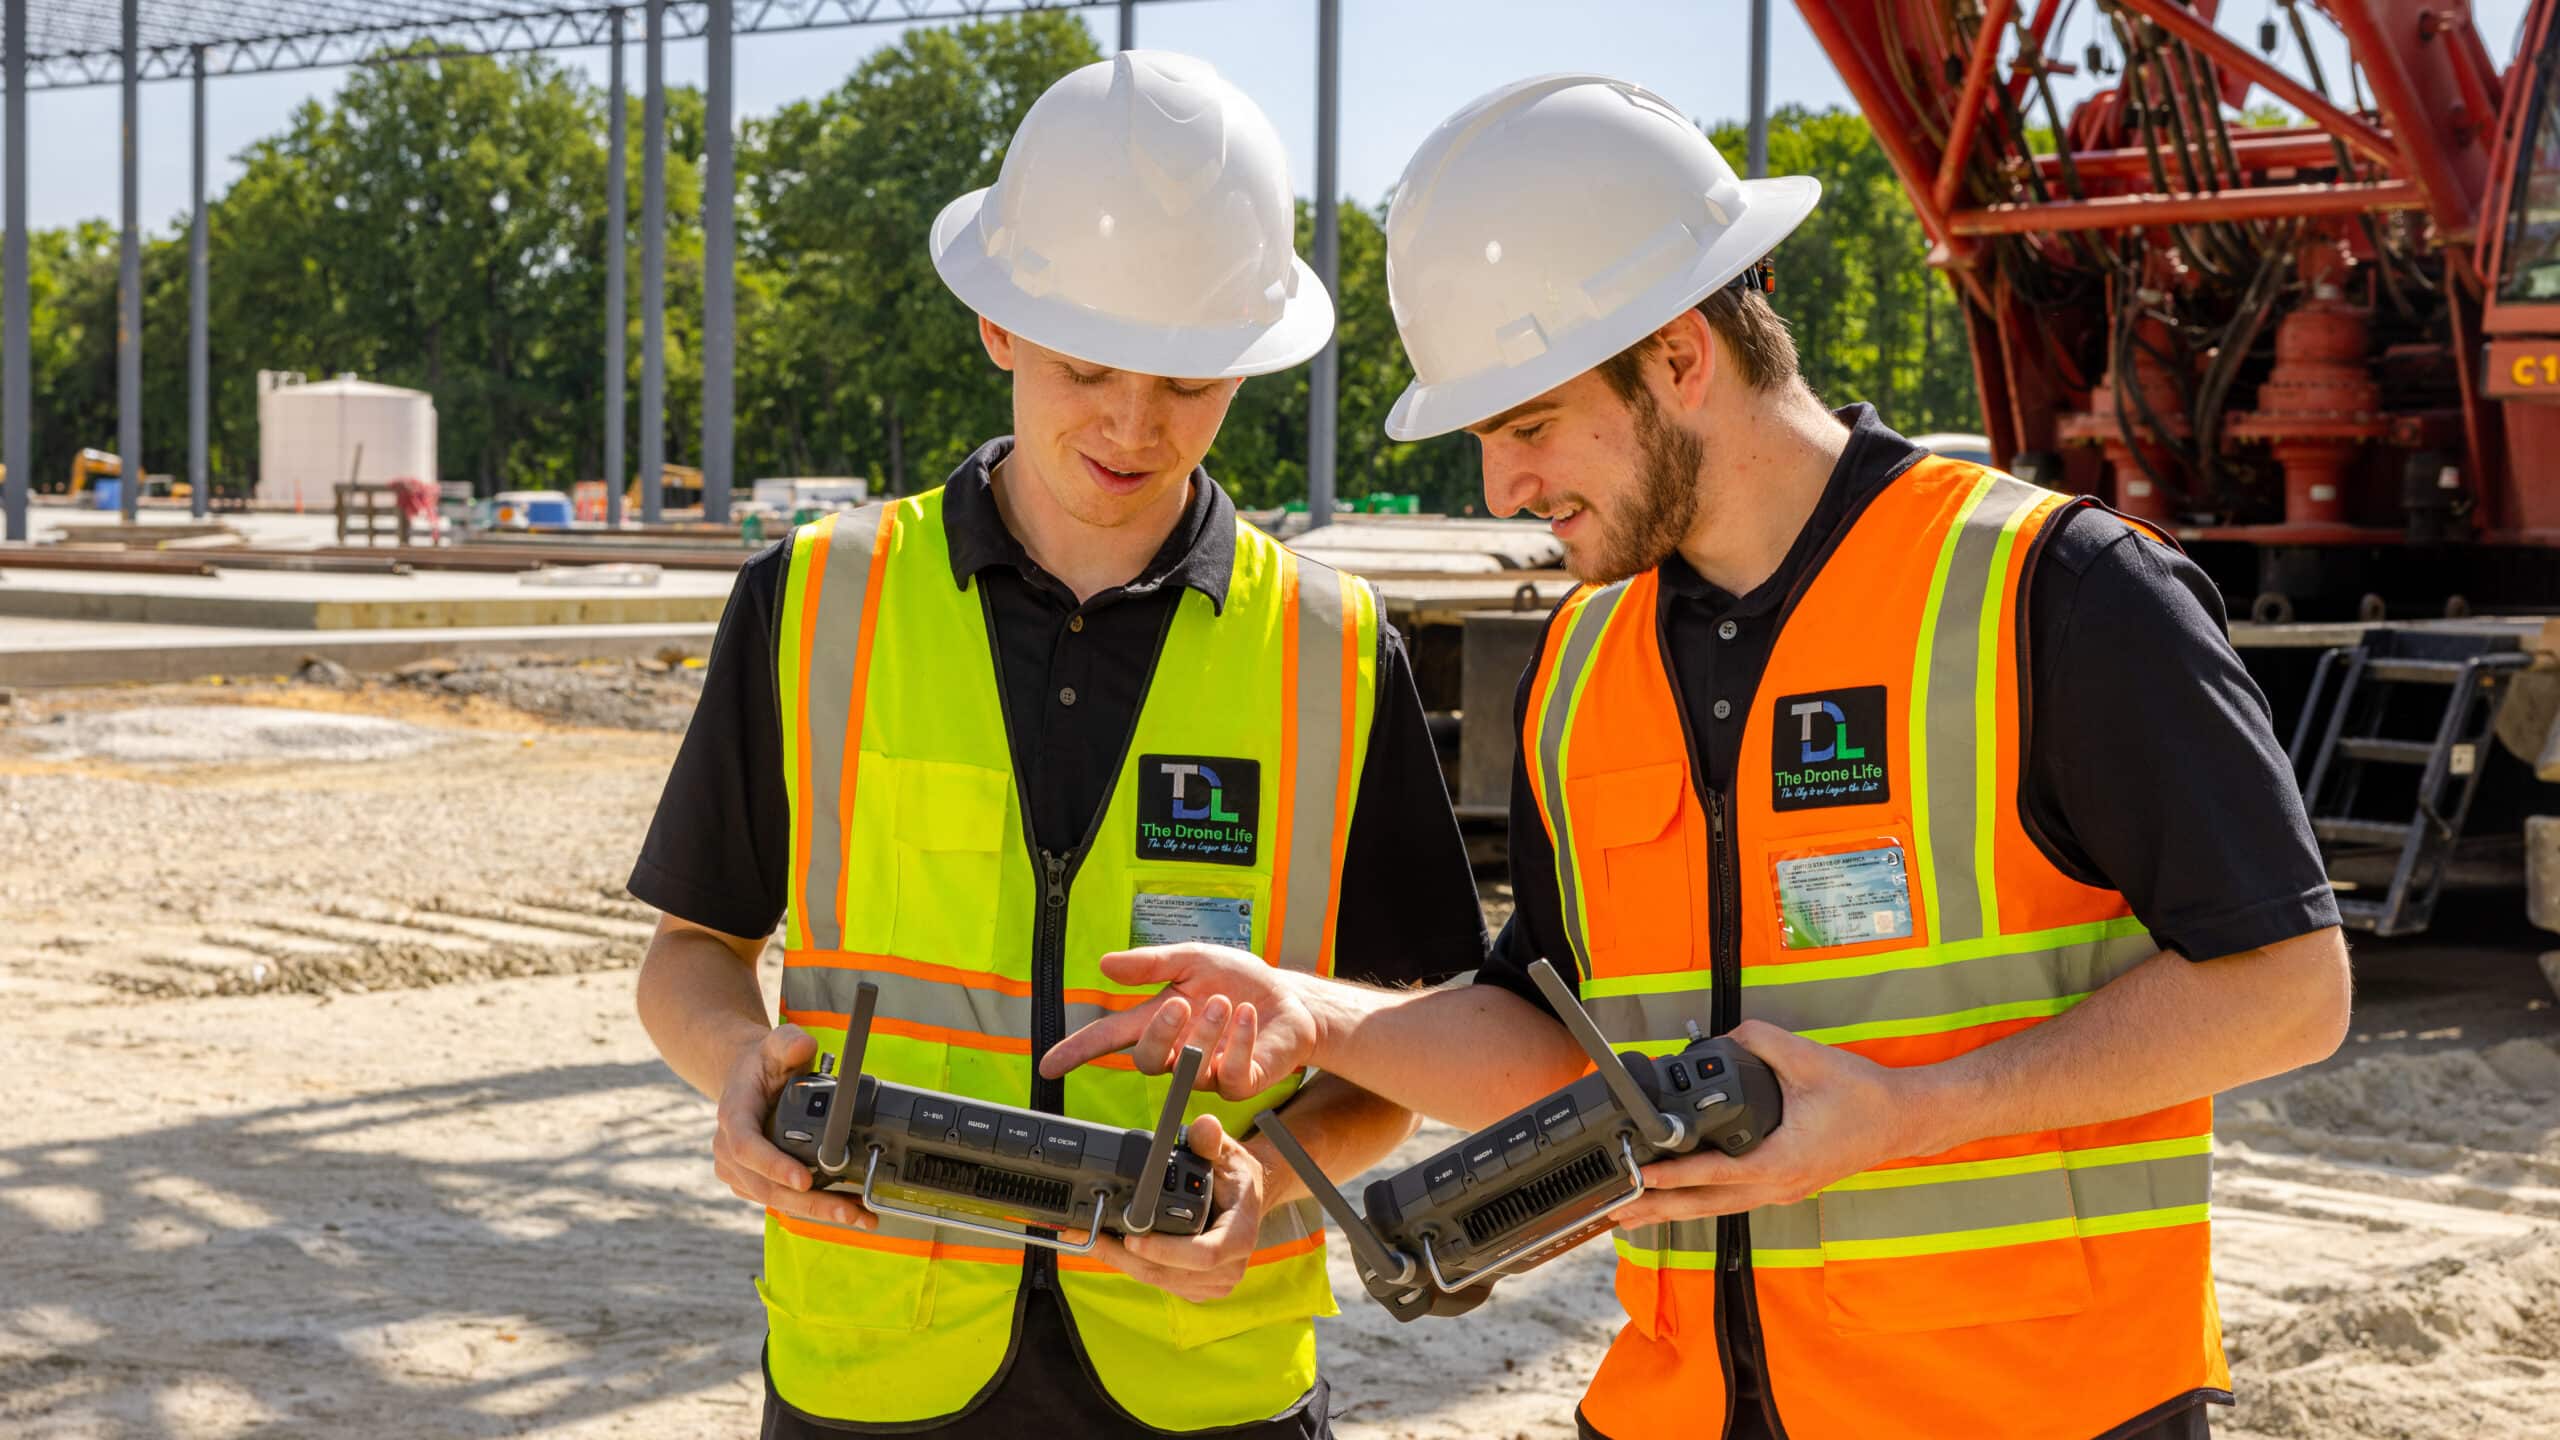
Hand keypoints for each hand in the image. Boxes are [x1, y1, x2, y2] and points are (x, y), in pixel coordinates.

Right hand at [712, 1023, 874, 1230]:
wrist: (748, 1079)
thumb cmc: (763, 1064)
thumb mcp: (775, 1043)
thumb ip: (788, 1042)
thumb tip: (803, 1048)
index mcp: (733, 1115)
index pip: (746, 1146)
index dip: (774, 1166)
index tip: (805, 1180)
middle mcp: (729, 1149)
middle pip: (766, 1186)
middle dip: (809, 1203)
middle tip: (847, 1211)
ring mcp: (738, 1170)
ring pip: (776, 1200)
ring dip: (817, 1211)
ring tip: (857, 1215)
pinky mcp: (751, 1183)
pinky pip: (781, 1201)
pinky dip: (812, 1208)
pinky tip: (845, 1210)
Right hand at [1036, 945, 1323, 1099]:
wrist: (1289, 998)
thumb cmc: (1239, 981)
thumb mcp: (1193, 960)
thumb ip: (1151, 964)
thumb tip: (1106, 964)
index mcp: (1159, 1022)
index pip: (1109, 1040)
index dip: (1078, 1051)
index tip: (1050, 1064)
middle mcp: (1178, 1052)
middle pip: (1146, 1059)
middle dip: (1161, 1031)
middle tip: (1181, 1002)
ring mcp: (1208, 1071)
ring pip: (1189, 1067)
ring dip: (1206, 1031)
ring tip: (1226, 1001)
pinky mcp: (1240, 1082)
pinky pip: (1230, 1074)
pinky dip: (1238, 1042)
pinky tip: (1247, 1016)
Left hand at [1091, 1115, 1264, 1302]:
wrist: (1245, 1202)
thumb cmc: (1235, 1179)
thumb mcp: (1227, 1153)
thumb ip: (1211, 1140)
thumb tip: (1204, 1126)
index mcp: (1240, 1236)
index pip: (1204, 1254)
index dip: (1165, 1251)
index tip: (1131, 1239)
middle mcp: (1230, 1266)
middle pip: (1171, 1273)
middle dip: (1126, 1257)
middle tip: (1089, 1236)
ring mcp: (1214, 1283)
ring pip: (1159, 1280)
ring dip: (1122, 1263)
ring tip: (1089, 1239)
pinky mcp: (1198, 1288)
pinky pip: (1159, 1282)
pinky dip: (1132, 1266)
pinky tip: (1111, 1248)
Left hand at [1614, 1020, 1922, 1228]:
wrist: (1903, 1118)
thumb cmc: (1863, 1095)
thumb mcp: (1808, 1058)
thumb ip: (1760, 1041)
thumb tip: (1722, 1038)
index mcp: (1780, 1161)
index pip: (1714, 1173)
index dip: (1674, 1175)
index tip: (1640, 1175)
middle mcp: (1777, 1185)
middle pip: (1707, 1204)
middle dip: (1659, 1208)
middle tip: (1618, 1210)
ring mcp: (1782, 1190)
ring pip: (1718, 1208)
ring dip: (1675, 1210)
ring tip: (1634, 1214)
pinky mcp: (1785, 1184)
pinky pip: (1734, 1200)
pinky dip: (1701, 1201)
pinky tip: (1680, 1199)